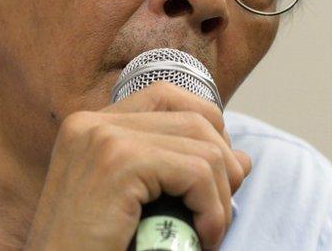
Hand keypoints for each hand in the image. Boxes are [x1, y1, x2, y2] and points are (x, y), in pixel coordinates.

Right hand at [23, 82, 251, 250]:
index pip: (168, 96)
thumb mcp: (139, 203)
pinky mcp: (118, 163)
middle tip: (218, 212)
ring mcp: (103, 138)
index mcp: (90, 126)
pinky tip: (203, 237)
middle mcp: (92, 122)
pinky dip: (213, 209)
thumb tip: (242, 159)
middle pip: (194, 118)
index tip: (212, 178)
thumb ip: (180, 171)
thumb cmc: (94, 249)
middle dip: (222, 165)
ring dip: (220, 196)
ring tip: (208, 232)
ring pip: (203, 148)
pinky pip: (196, 174)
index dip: (207, 130)